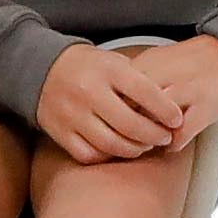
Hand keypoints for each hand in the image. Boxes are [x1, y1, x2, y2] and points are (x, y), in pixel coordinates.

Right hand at [35, 42, 194, 163]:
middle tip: (164, 138)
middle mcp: (88, 92)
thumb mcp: (114, 61)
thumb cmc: (88, 67)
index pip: (144, 92)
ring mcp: (72, 114)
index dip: (166, 110)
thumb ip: (138, 79)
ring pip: (111, 144)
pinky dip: (108, 156)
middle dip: (154, 136)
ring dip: (134, 150)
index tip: (176, 119)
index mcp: (106, 70)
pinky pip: (89, 154)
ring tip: (144, 146)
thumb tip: (170, 104)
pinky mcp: (60, 132)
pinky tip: (118, 150)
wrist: (42, 69)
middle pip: (130, 125)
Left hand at [110, 34, 217, 145]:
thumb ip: (135, 77)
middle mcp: (165, 75)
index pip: (116, 92)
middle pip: (130, 108)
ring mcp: (186, 90)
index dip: (110, 112)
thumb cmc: (193, 61)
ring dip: (148, 138)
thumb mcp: (159, 59)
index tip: (108, 125)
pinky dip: (173, 144)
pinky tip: (171, 145)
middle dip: (124, 128)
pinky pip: (181, 133)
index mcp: (149, 63)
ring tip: (147, 146)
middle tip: (124, 141)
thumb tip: (110, 101)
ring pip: (153, 121)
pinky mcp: (207, 106)